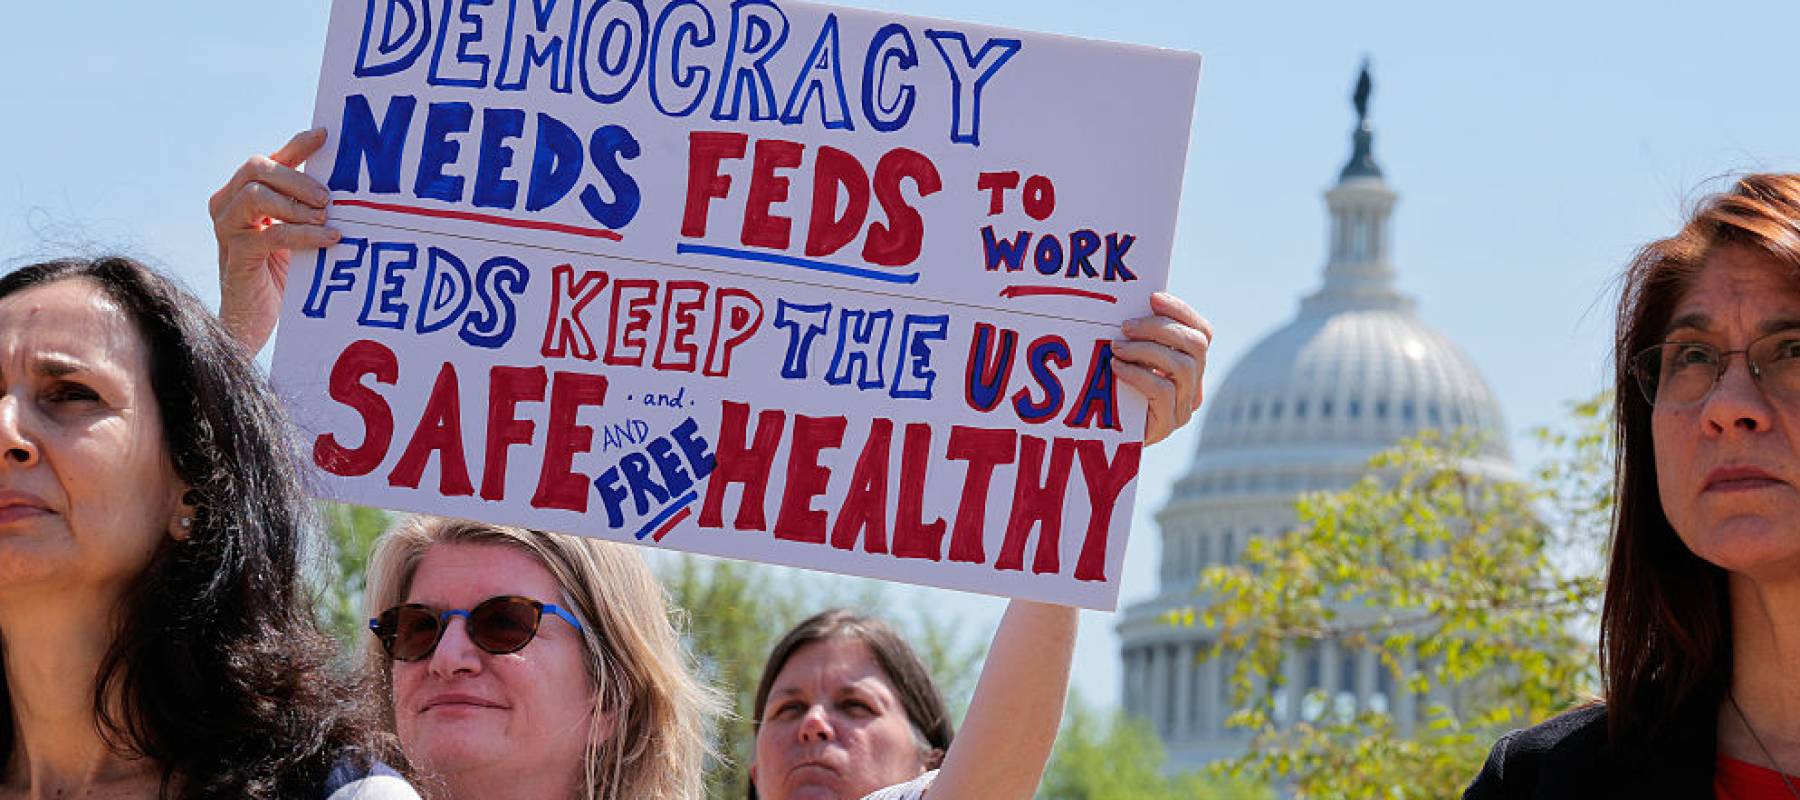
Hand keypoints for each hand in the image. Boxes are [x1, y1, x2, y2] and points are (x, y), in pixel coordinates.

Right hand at [210, 128, 339, 353]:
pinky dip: (303, 234)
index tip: (326, 135)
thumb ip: (308, 208)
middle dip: (297, 178)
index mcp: (244, 194)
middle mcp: (228, 205)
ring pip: (257, 195)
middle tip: (329, 197)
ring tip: (327, 218)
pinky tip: (329, 239)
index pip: (270, 158)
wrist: (255, 321)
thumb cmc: (282, 275)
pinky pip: (270, 233)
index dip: (297, 145)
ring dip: (297, 203)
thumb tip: (346, 186)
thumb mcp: (298, 232)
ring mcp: (228, 229)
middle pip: (258, 168)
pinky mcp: (236, 255)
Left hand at [1113, 291, 1211, 445]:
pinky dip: (1138, 374)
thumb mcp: (1128, 357)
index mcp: (1191, 365)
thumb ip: (1138, 335)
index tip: (1153, 298)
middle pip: (1196, 345)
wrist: (1100, 437)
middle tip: (1126, 326)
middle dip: (1160, 328)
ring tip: (1116, 347)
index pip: (1202, 332)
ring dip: (1146, 350)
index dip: (1181, 311)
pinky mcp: (1167, 424)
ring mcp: (1184, 407)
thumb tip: (1129, 300)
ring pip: (1183, 367)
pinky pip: (1163, 391)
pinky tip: (1116, 368)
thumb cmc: (1111, 389)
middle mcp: (1194, 385)